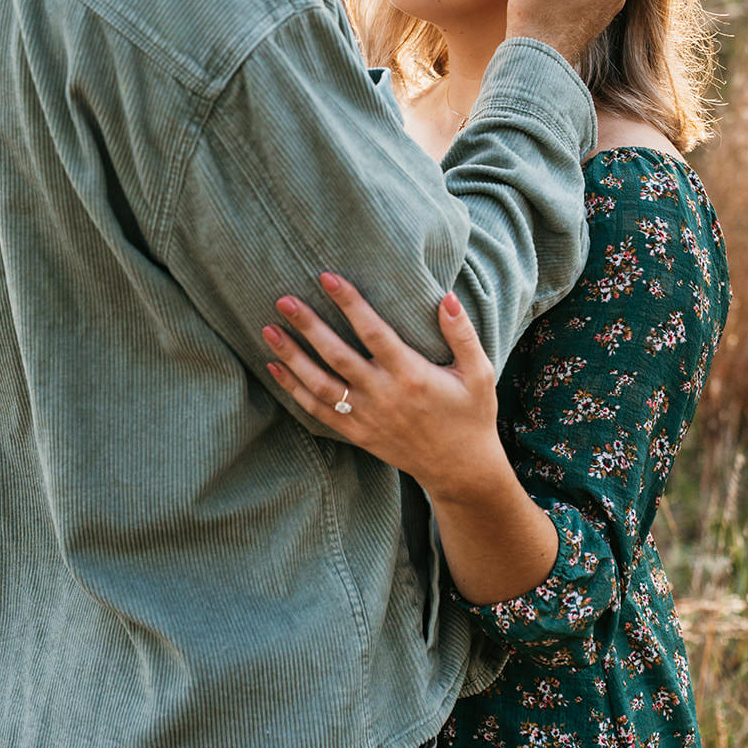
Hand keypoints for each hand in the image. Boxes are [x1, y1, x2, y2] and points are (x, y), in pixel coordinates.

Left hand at [262, 272, 502, 505]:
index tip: (327, 277)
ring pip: (320, 385)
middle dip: (308, 326)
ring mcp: (367, 417)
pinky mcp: (357, 434)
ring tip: (269, 330)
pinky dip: (294, 391)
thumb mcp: (479, 373)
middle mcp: (384, 395)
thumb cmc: (471, 415)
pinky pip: (318, 412)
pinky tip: (275, 368)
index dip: (349, 303)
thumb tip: (447, 296)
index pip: (373, 332)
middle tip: (283, 300)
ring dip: (291, 358)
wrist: (460, 470)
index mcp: (411, 375)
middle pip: (336, 356)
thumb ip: (462, 333)